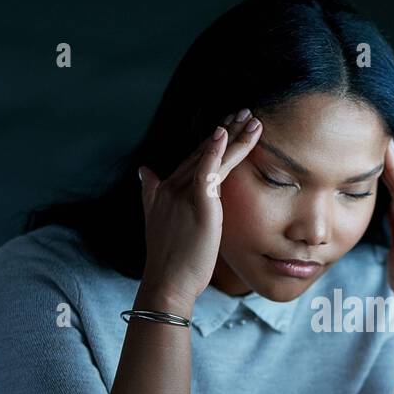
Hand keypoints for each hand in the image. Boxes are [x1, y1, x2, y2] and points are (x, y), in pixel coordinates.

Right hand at [137, 110, 262, 312]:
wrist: (167, 282)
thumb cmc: (169, 258)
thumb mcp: (157, 219)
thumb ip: (151, 193)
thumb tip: (142, 170)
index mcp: (167, 189)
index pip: (194, 158)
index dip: (211, 141)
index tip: (227, 124)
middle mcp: (173, 187)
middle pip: (203, 152)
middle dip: (225, 131)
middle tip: (244, 111)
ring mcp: (184, 194)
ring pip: (212, 158)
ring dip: (232, 135)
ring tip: (250, 118)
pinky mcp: (199, 205)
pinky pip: (208, 171)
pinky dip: (215, 150)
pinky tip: (224, 133)